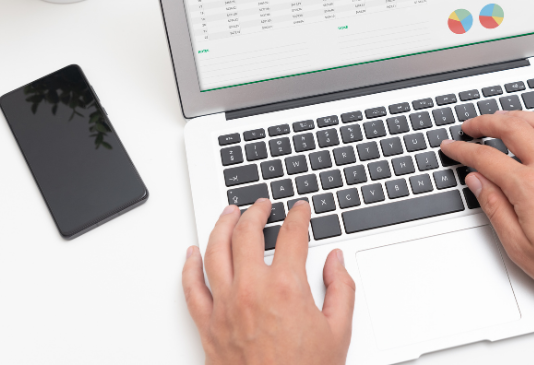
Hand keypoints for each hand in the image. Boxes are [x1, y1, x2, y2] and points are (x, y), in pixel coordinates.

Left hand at [181, 199, 355, 364]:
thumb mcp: (339, 330)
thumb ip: (342, 288)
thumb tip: (337, 261)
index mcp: (287, 288)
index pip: (292, 235)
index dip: (299, 216)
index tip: (301, 210)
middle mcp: (252, 290)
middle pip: (247, 233)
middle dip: (257, 211)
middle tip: (263, 204)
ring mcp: (225, 306)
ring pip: (215, 250)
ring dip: (222, 225)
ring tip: (229, 212)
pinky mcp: (207, 324)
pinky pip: (191, 286)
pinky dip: (189, 265)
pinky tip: (193, 251)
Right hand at [441, 111, 533, 364]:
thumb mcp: (519, 247)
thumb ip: (495, 208)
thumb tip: (478, 182)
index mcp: (530, 188)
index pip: (486, 157)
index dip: (463, 150)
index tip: (452, 147)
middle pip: (513, 128)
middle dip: (487, 122)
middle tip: (472, 126)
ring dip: (520, 116)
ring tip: (505, 118)